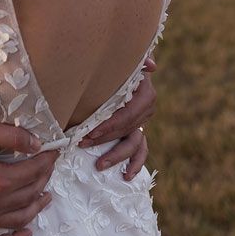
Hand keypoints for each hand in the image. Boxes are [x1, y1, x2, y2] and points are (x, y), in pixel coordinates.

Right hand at [0, 119, 56, 235]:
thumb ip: (7, 135)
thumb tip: (36, 143)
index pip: (31, 172)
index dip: (46, 161)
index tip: (53, 150)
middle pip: (28, 194)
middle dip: (43, 178)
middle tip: (49, 164)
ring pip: (18, 219)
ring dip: (36, 206)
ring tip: (45, 193)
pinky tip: (26, 233)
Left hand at [78, 57, 156, 179]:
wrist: (120, 65)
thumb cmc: (118, 61)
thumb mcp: (125, 59)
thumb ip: (137, 61)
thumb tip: (151, 66)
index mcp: (144, 93)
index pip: (128, 114)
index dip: (110, 124)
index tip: (91, 130)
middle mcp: (146, 109)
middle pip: (126, 130)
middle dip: (104, 139)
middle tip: (83, 143)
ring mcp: (142, 121)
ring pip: (133, 143)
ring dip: (116, 155)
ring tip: (99, 164)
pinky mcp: (137, 130)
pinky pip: (140, 150)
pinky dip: (135, 163)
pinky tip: (127, 176)